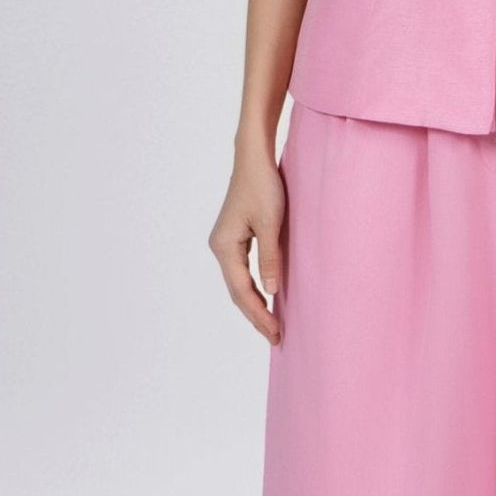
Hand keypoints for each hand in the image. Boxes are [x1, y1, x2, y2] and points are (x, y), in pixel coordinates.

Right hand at [209, 140, 286, 343]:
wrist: (253, 158)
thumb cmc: (263, 185)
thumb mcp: (271, 223)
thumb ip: (270, 258)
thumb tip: (271, 291)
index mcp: (224, 246)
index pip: (242, 290)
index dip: (259, 314)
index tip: (275, 332)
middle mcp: (220, 248)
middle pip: (237, 291)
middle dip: (255, 315)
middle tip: (276, 337)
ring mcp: (225, 243)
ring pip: (238, 283)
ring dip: (254, 304)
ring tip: (271, 325)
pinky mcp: (234, 238)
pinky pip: (242, 271)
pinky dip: (253, 288)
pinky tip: (266, 298)